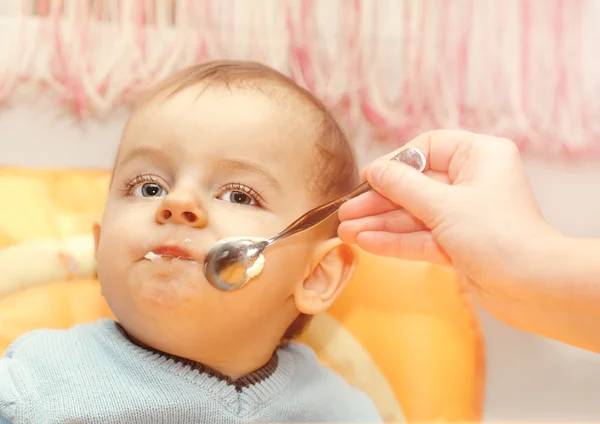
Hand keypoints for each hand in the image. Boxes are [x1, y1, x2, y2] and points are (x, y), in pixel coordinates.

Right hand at [338, 130, 559, 291]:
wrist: (533, 288)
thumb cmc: (496, 234)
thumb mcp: (443, 205)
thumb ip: (403, 187)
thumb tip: (374, 171)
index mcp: (479, 156)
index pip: (427, 148)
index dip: (395, 163)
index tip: (368, 179)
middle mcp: (472, 181)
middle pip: (415, 186)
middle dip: (379, 202)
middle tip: (346, 212)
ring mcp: (464, 214)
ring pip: (414, 215)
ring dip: (380, 224)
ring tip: (345, 231)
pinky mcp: (459, 244)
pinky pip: (421, 237)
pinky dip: (395, 241)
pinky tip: (365, 243)